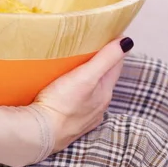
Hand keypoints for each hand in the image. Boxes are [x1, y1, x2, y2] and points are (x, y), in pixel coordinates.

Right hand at [32, 36, 133, 153]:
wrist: (40, 133)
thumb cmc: (62, 104)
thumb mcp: (86, 76)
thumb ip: (106, 59)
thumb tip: (127, 41)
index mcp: (105, 92)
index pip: (115, 65)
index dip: (114, 49)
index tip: (109, 33)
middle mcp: (99, 105)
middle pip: (103, 78)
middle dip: (99, 63)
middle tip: (90, 45)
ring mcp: (84, 115)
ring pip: (90, 92)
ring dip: (86, 79)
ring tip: (76, 66)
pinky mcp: (68, 121)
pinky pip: (76, 102)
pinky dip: (75, 93)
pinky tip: (65, 91)